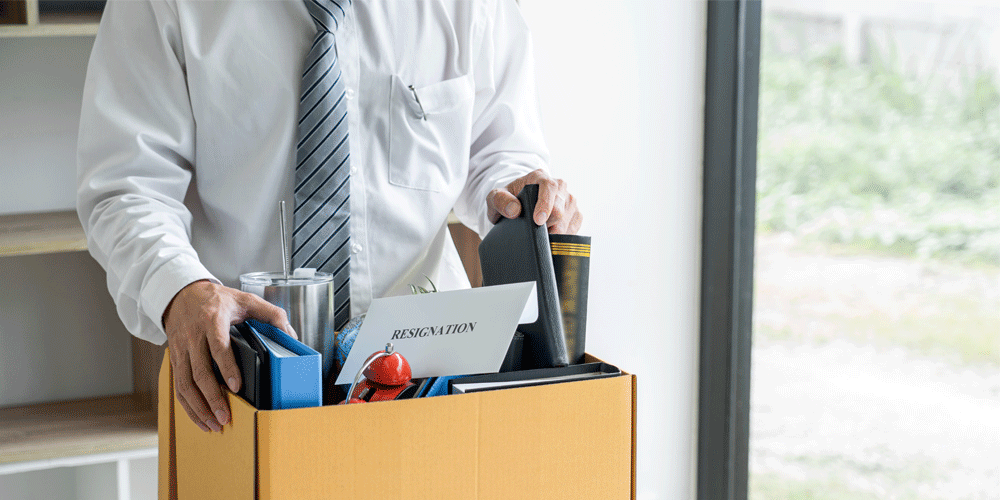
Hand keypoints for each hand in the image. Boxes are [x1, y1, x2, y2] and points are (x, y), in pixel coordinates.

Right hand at [162, 280, 293, 431]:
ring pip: (185, 383)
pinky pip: (178, 386)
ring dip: (199, 407)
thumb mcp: (246, 299)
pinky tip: (200, 418)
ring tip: (214, 423)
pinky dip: (188, 406)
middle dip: (212, 397)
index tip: (236, 386)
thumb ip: (271, 314)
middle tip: (225, 416)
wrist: (182, 294)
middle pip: (199, 371)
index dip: (227, 367)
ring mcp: (181, 349)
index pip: (218, 346)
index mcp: (212, 319)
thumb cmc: (217, 300)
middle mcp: (193, 336)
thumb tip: (290, 335)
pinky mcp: (175, 359)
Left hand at [486, 169, 582, 233]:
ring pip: (569, 219)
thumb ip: (500, 201)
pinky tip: (552, 238)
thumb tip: (514, 210)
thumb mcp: (495, 198)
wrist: (517, 205)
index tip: (538, 221)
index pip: (549, 187)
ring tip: (541, 236)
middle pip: (560, 208)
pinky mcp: (575, 212)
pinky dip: (564, 235)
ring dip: (556, 232)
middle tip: (535, 236)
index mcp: (540, 177)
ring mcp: (569, 199)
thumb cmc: (507, 200)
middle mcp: (559, 185)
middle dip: (549, 225)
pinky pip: (575, 226)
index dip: (545, 205)